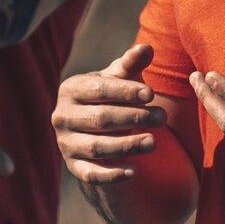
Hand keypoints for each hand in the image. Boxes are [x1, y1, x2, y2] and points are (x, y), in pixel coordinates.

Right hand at [53, 43, 165, 183]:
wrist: (92, 128)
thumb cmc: (109, 96)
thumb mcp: (118, 79)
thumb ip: (131, 64)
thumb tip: (146, 48)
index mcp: (70, 89)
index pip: (98, 89)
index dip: (125, 91)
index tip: (151, 94)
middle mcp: (62, 116)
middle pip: (100, 118)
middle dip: (134, 117)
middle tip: (162, 117)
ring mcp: (65, 143)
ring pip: (97, 147)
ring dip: (127, 145)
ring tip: (154, 142)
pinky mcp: (73, 166)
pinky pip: (90, 174)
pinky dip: (111, 175)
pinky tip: (134, 172)